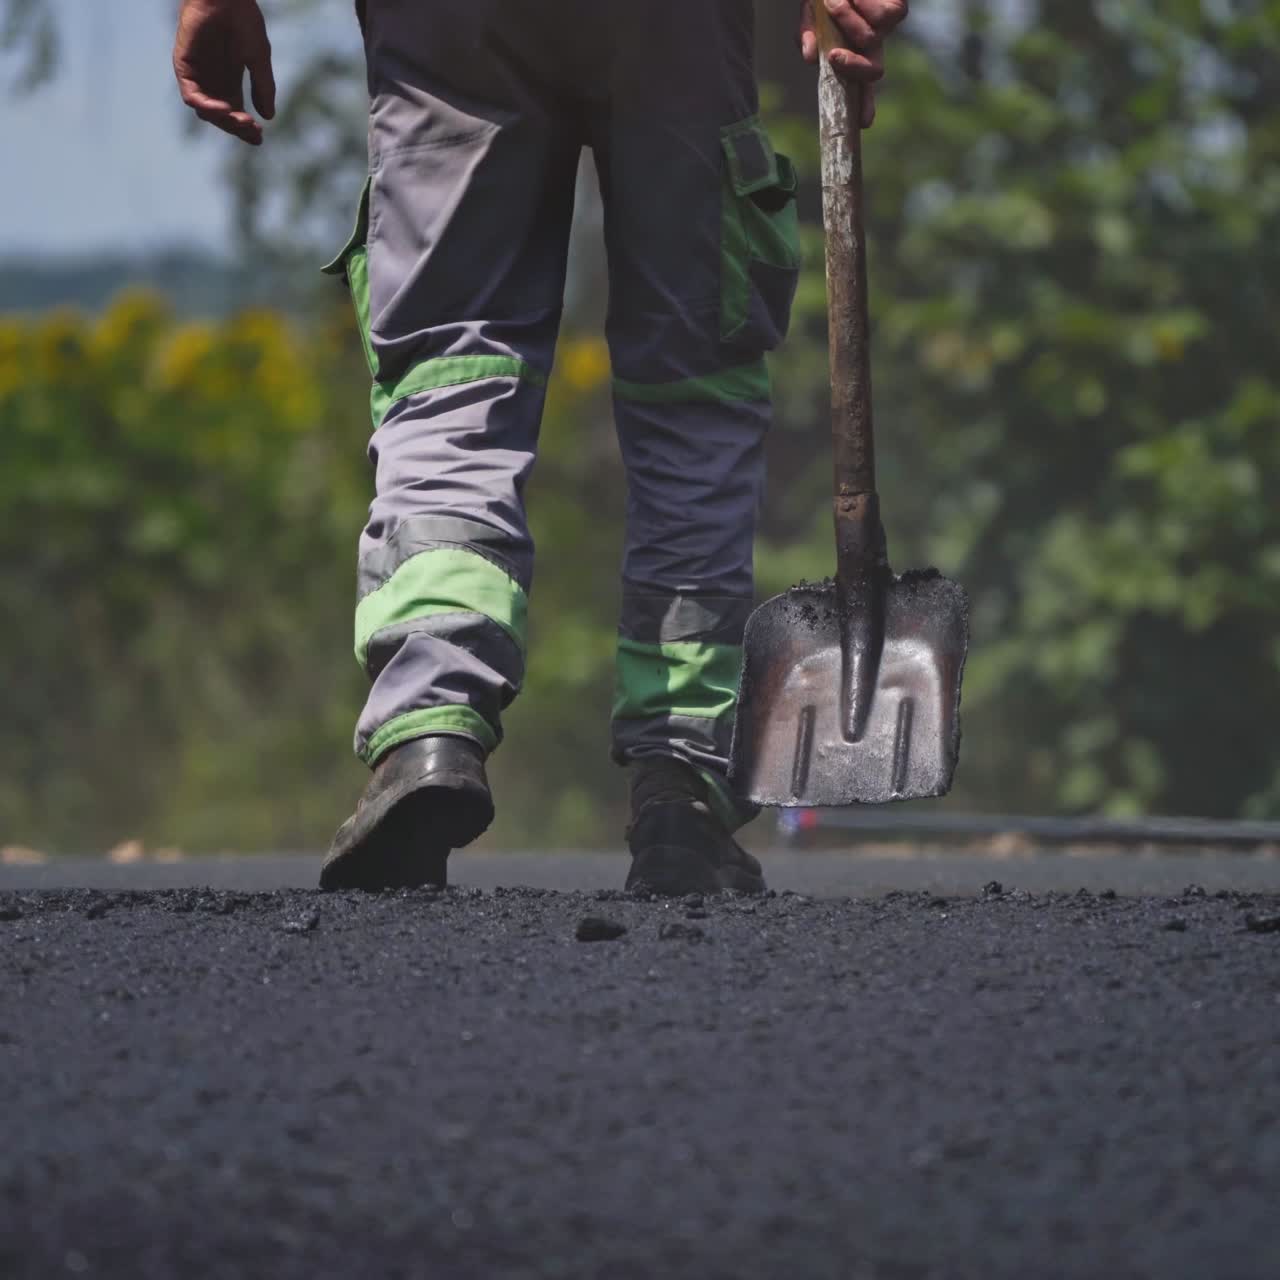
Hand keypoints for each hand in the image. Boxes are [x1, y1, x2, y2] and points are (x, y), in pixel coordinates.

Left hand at [174, 0, 275, 145]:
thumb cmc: (242, 19)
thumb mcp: (258, 58)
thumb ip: (262, 87)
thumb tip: (269, 116)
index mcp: (230, 80)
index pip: (235, 114)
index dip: (246, 129)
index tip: (260, 137)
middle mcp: (212, 81)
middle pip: (221, 117)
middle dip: (237, 127)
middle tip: (253, 128)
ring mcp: (197, 74)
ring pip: (206, 111)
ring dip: (224, 120)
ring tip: (243, 120)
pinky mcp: (184, 65)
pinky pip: (191, 96)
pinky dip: (206, 106)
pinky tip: (224, 109)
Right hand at [798, 0, 908, 127]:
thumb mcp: (810, 16)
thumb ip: (808, 36)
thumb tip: (810, 57)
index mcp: (851, 53)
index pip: (859, 86)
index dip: (863, 105)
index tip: (862, 123)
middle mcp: (871, 44)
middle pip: (875, 72)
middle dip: (854, 68)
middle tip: (834, 56)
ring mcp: (886, 27)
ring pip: (872, 40)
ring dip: (847, 20)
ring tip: (833, 0)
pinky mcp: (898, 8)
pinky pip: (884, 16)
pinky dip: (863, 4)